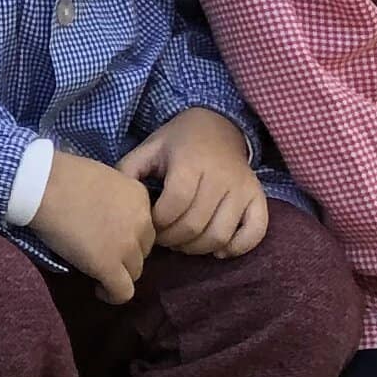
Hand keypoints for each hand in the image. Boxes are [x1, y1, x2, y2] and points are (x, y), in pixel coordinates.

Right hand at [31, 150, 155, 304]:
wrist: (43, 185)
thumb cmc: (62, 175)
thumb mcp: (104, 178)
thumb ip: (117, 200)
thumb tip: (110, 217)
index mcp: (140, 197)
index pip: (145, 226)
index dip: (128, 235)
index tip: (108, 237)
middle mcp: (142, 223)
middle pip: (143, 251)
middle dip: (125, 254)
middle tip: (100, 252)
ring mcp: (127, 246)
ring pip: (134, 272)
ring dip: (118, 273)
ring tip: (96, 271)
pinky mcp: (109, 266)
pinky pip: (122, 292)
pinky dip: (111, 294)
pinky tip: (98, 289)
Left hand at [122, 106, 267, 257]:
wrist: (218, 125)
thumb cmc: (178, 142)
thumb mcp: (149, 148)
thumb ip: (129, 171)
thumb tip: (117, 202)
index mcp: (190, 163)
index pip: (175, 205)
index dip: (158, 223)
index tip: (150, 225)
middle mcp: (220, 176)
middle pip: (195, 224)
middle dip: (173, 239)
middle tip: (163, 239)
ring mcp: (243, 188)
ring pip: (221, 234)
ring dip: (198, 248)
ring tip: (183, 244)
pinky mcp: (258, 198)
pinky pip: (255, 232)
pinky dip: (237, 248)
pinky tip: (217, 251)